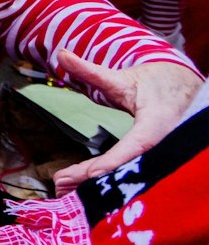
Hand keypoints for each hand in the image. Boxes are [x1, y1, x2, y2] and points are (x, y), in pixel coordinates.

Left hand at [51, 52, 203, 194]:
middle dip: (93, 180)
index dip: (110, 162)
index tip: (86, 173)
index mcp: (157, 125)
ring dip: (95, 185)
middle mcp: (163, 146)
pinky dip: (105, 182)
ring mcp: (161, 156)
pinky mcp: (155, 162)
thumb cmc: (154, 83)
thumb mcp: (122, 78)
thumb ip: (91, 71)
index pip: (133, 147)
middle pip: (126, 169)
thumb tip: (61, 54)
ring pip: (127, 176)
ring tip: (63, 190)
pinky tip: (81, 187)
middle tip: (60, 187)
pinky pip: (129, 174)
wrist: (184, 88)